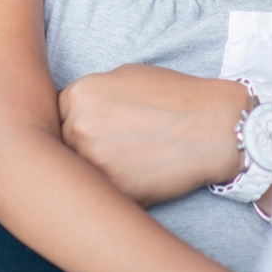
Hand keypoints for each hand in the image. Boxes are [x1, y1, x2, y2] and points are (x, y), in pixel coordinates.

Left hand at [58, 65, 248, 205]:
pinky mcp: (113, 192)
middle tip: (104, 151)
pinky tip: (135, 179)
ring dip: (91, 174)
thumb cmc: (175, 97)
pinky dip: (113, 193)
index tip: (86, 133)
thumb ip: (93, 94)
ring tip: (122, 166)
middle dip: (77, 150)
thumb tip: (76, 111)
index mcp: (78, 95)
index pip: (55, 118)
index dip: (70, 127)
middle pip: (61, 147)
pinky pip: (101, 195)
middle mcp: (78, 127)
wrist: (215, 127)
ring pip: (78, 174)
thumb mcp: (125, 76)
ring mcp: (93, 162)